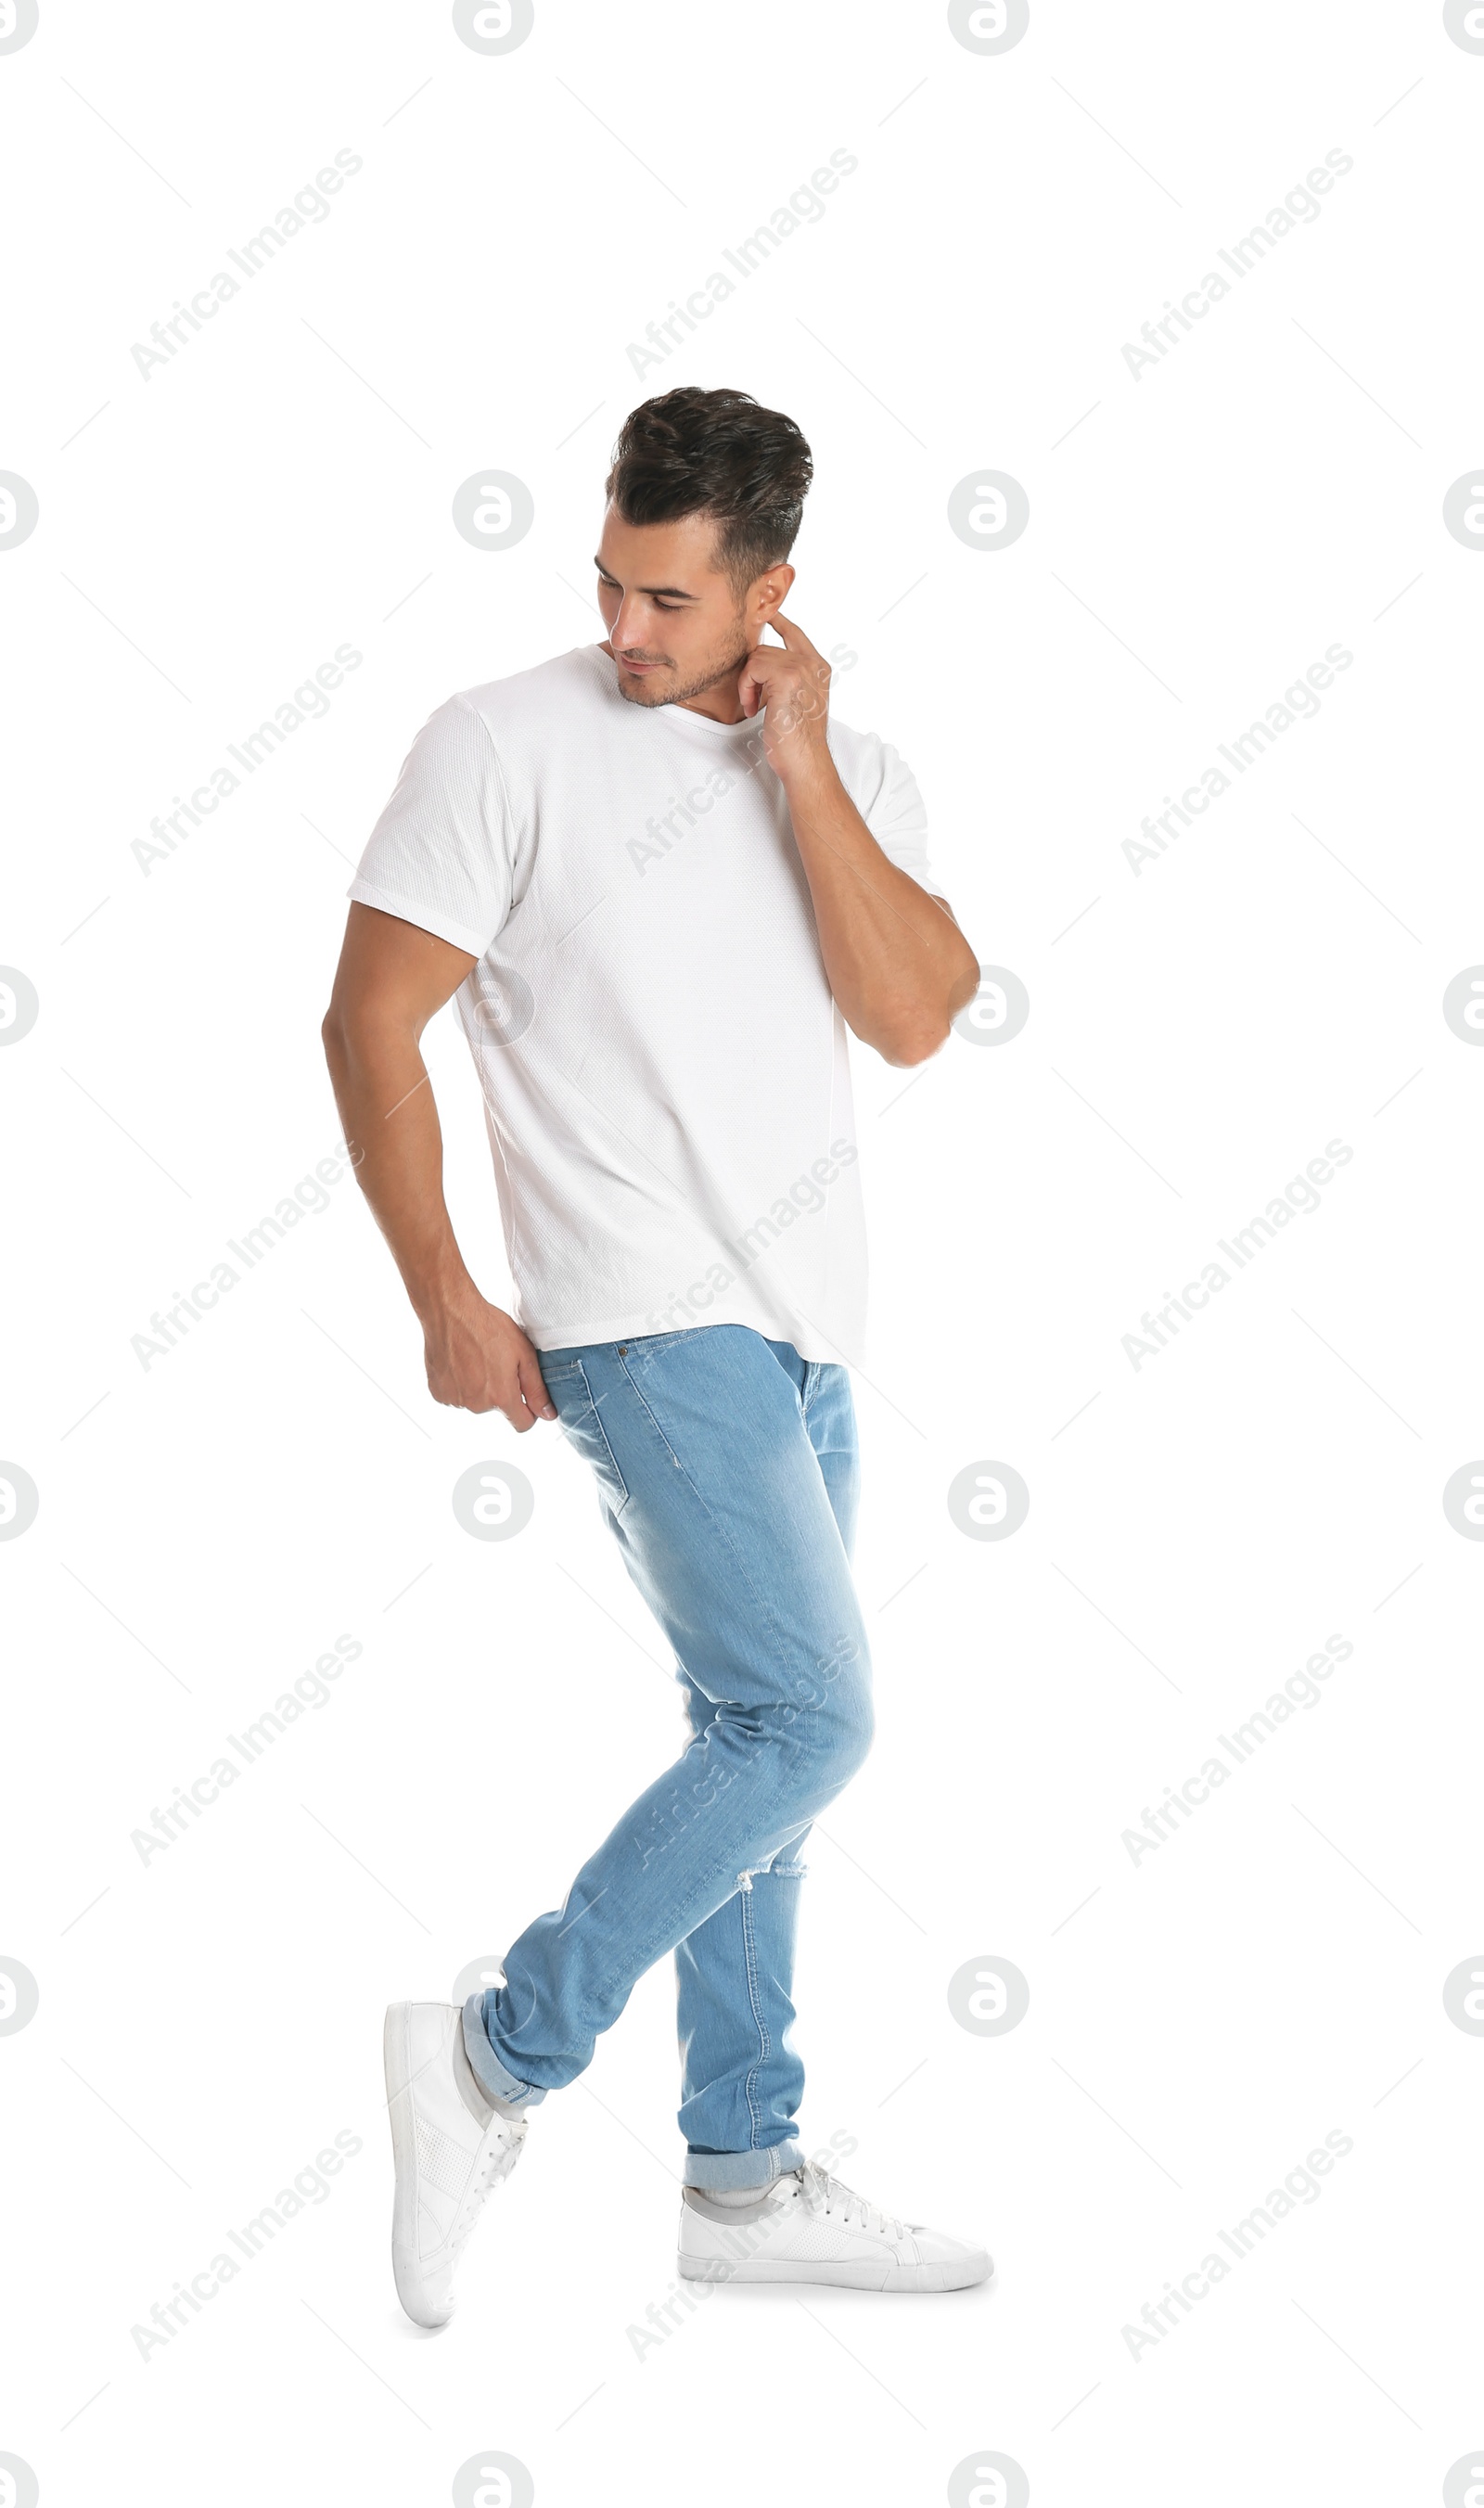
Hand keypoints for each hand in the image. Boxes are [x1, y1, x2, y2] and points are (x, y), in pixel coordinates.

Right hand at [420, 1284, 555, 1428]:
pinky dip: (460, 1383)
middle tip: (496, 1361)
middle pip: (497, 1408)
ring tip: (476, 1358)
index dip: (528, 1411)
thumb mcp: (524, 1354)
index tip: (524, 1393)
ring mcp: (455, 1400)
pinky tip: (460, 1361)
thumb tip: (547, 1415)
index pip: (522, 1424)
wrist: (450, 1312)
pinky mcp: (438, 1393)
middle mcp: (477, 1405)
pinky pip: (456, 1395)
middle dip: (501, 1391)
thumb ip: (537, 1389)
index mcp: (501, 1397)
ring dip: (479, 1386)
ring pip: (476, 1400)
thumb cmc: (489, 1327)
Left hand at [736, 612, 834, 785]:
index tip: (765, 613)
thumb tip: (760, 661)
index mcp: (819, 667)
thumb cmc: (797, 740)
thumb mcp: (797, 700)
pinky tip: (752, 709)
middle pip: (765, 648)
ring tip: (754, 708)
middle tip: (753, 702)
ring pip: (756, 657)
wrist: (806, 762)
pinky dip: (746, 689)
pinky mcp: (787, 677)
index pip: (795, 632)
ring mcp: (802, 668)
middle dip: (751, 675)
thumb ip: (788, 676)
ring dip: (747, 684)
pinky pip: (752, 668)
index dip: (777, 620)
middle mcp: (813, 663)